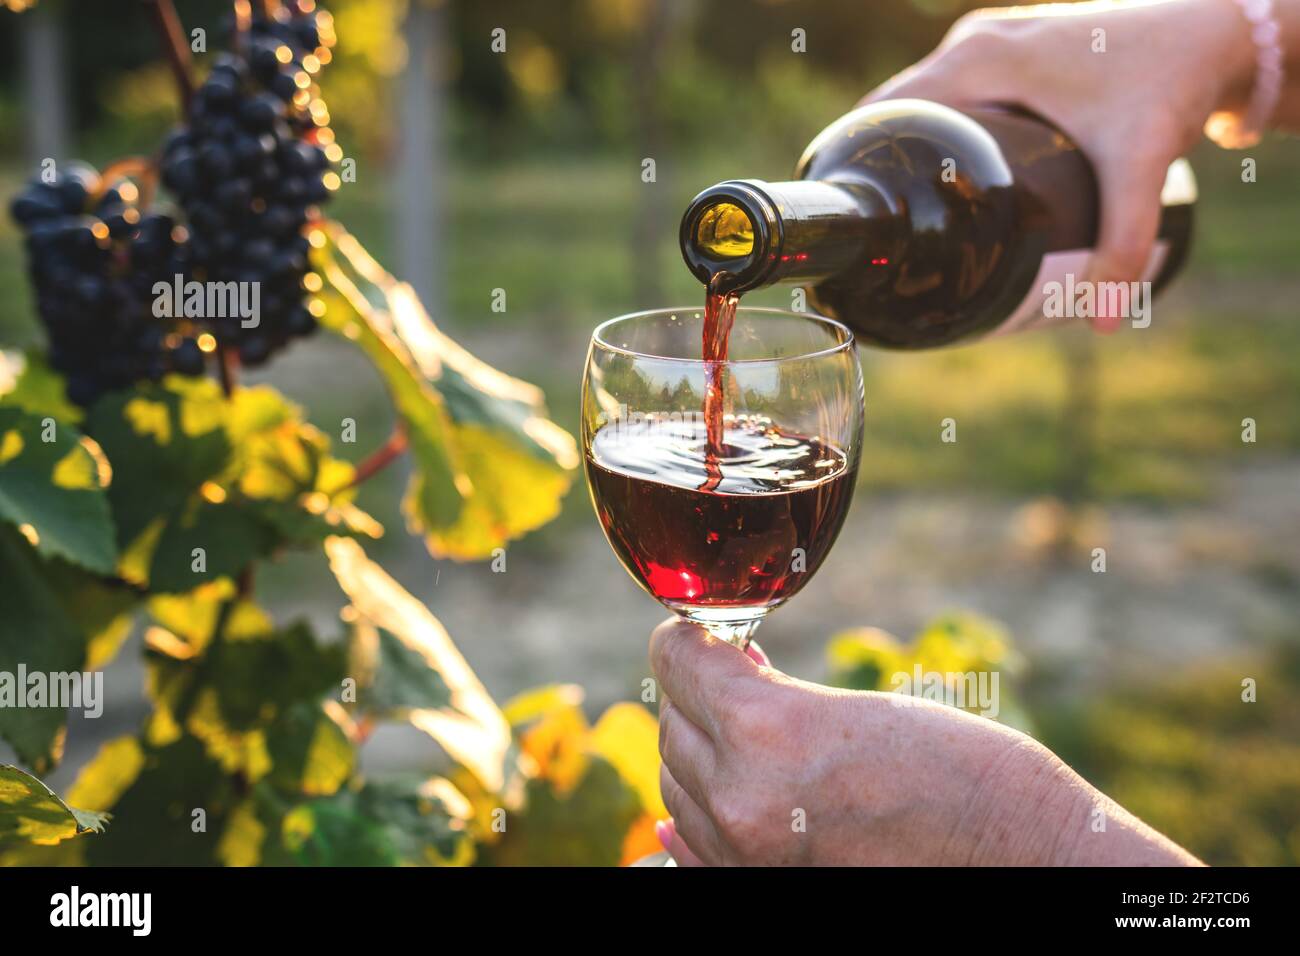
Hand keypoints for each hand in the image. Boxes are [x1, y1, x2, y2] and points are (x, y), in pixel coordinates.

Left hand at [650, 618, 1200, 865]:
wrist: (1022, 861)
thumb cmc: (962, 770)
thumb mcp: (855, 708)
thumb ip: (769, 696)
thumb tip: (713, 677)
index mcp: (768, 733)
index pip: (676, 660)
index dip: (689, 635)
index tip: (705, 631)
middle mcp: (743, 801)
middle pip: (673, 721)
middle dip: (699, 692)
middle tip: (738, 676)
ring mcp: (746, 856)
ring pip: (677, 780)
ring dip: (699, 748)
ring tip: (748, 733)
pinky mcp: (757, 889)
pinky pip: (690, 845)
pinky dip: (694, 813)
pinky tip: (714, 793)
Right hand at [860, 0, 1265, 331]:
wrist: (1213, 29)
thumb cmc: (1172, 81)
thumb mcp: (1143, 164)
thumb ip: (1124, 244)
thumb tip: (1104, 323)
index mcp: (978, 59)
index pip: (885, 110)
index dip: (855, 157)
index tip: (845, 214)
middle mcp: (973, 42)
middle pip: (897, 109)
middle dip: (882, 164)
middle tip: (877, 232)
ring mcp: (989, 40)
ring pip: (924, 100)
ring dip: (907, 147)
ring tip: (897, 212)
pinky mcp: (1008, 48)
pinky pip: (950, 91)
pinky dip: (936, 127)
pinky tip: (935, 170)